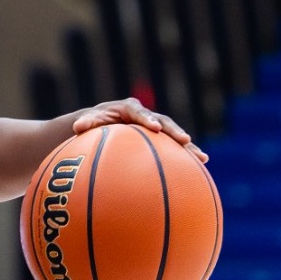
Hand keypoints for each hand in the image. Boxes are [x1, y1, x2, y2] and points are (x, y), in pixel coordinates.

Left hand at [72, 98, 208, 162]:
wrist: (101, 126)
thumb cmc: (92, 124)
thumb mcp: (88, 122)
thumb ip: (86, 123)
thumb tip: (77, 126)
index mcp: (129, 109)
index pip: (140, 113)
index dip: (148, 119)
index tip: (155, 128)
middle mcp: (146, 116)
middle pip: (164, 123)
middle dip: (175, 132)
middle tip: (185, 141)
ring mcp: (155, 127)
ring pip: (174, 137)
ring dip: (188, 147)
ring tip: (203, 159)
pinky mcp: (159, 140)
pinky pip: (173, 149)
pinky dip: (184, 158)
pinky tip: (199, 170)